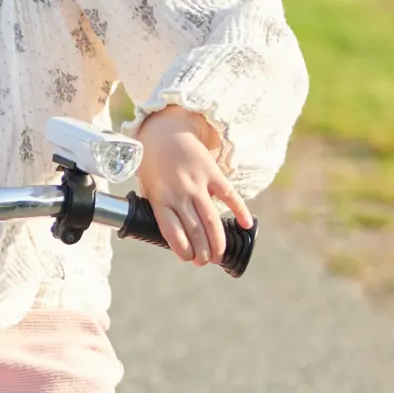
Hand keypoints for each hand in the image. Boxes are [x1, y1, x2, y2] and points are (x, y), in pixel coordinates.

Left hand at [134, 105, 251, 265]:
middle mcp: (179, 192)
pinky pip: (228, 194)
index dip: (182, 248)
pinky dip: (239, 210)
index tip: (188, 258)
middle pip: (194, 229)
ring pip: (211, 218)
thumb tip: (174, 235)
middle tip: (205, 262)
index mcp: (160, 199)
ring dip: (217, 240)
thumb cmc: (153, 164)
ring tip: (219, 255)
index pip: (172, 231)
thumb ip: (160, 209)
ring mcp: (197, 182)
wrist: (164, 131)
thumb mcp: (148, 188)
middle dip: (202, 250)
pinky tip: (245, 225)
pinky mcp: (212, 172)